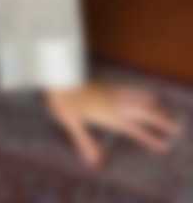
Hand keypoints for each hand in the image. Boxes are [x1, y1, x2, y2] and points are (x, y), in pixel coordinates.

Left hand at [42, 80, 184, 168]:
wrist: (59, 72)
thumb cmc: (64, 99)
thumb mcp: (71, 122)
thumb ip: (85, 142)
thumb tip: (94, 163)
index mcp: (109, 114)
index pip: (134, 129)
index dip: (149, 138)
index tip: (164, 145)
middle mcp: (115, 102)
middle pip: (143, 112)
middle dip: (161, 120)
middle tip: (176, 127)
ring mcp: (112, 91)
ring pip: (139, 98)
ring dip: (153, 104)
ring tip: (162, 107)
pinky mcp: (107, 84)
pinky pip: (130, 88)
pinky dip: (141, 92)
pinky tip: (143, 91)